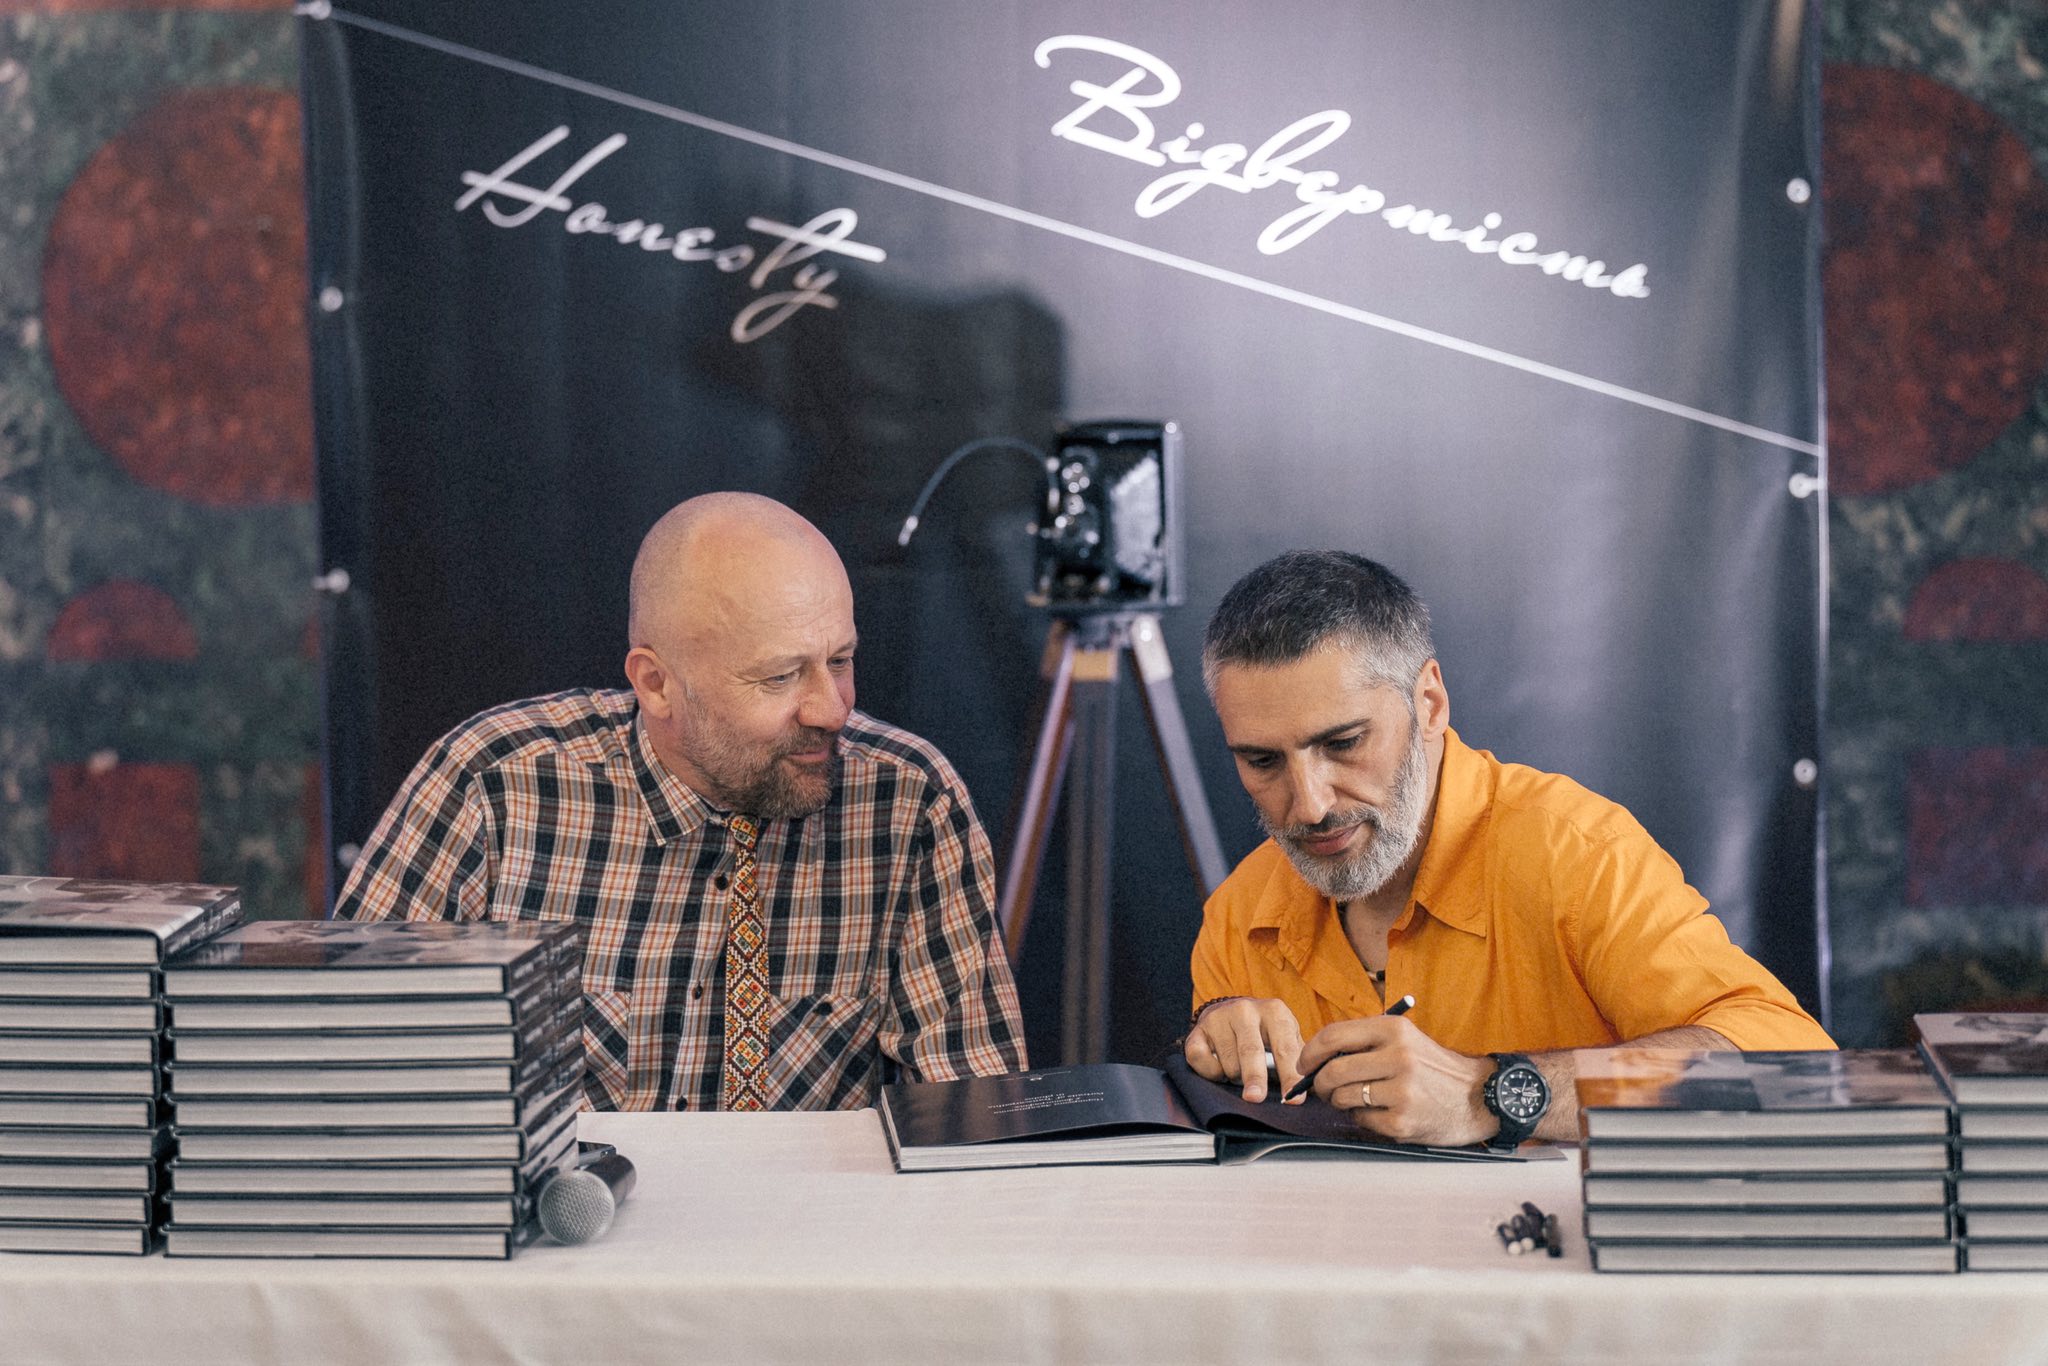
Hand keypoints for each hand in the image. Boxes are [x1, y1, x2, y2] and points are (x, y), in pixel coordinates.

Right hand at [1183, 997, 1304, 1102]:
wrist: (1229, 1012)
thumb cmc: (1264, 1032)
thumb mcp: (1285, 1036)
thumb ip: (1298, 1058)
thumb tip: (1314, 1088)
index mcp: (1274, 1011)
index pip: (1284, 1048)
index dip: (1289, 1075)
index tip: (1293, 1098)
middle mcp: (1245, 1009)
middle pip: (1251, 1051)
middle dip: (1255, 1077)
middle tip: (1256, 1098)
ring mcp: (1219, 1018)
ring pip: (1228, 1062)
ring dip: (1235, 1077)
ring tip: (1240, 1072)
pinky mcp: (1197, 1030)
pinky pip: (1201, 1060)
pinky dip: (1211, 1073)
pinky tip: (1220, 1068)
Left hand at [1294, 1014, 1494, 1145]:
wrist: (1479, 1097)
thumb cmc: (1433, 1068)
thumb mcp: (1405, 1040)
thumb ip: (1364, 1042)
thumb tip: (1315, 1057)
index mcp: (1394, 1029)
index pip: (1334, 1036)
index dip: (1310, 1052)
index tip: (1304, 1064)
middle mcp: (1399, 1056)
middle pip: (1333, 1071)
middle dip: (1320, 1083)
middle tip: (1323, 1089)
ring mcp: (1402, 1090)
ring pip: (1344, 1097)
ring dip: (1340, 1102)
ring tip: (1353, 1100)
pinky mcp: (1403, 1120)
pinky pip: (1362, 1120)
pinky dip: (1363, 1118)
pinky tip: (1379, 1113)